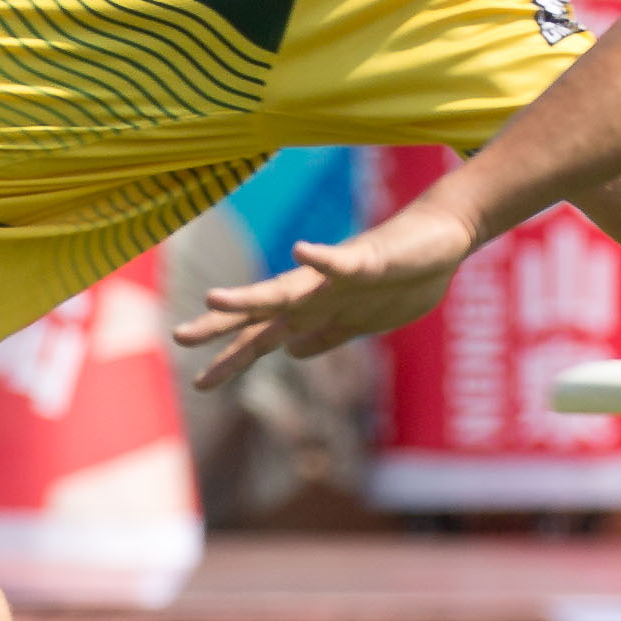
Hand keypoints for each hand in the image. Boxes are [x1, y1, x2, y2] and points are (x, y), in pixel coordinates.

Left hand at [174, 195, 477, 390]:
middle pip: (260, 313)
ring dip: (251, 296)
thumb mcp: (361, 321)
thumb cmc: (403, 277)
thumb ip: (324, 335)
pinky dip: (320, 257)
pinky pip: (340, 259)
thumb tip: (289, 353)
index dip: (232, 358)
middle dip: (221, 327)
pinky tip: (299, 248)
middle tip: (179, 338)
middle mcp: (317, 293)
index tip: (199, 382)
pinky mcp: (366, 259)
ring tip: (213, 298)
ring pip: (287, 288)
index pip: (263, 336)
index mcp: (316, 310)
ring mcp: (337, 276)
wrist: (442, 237)